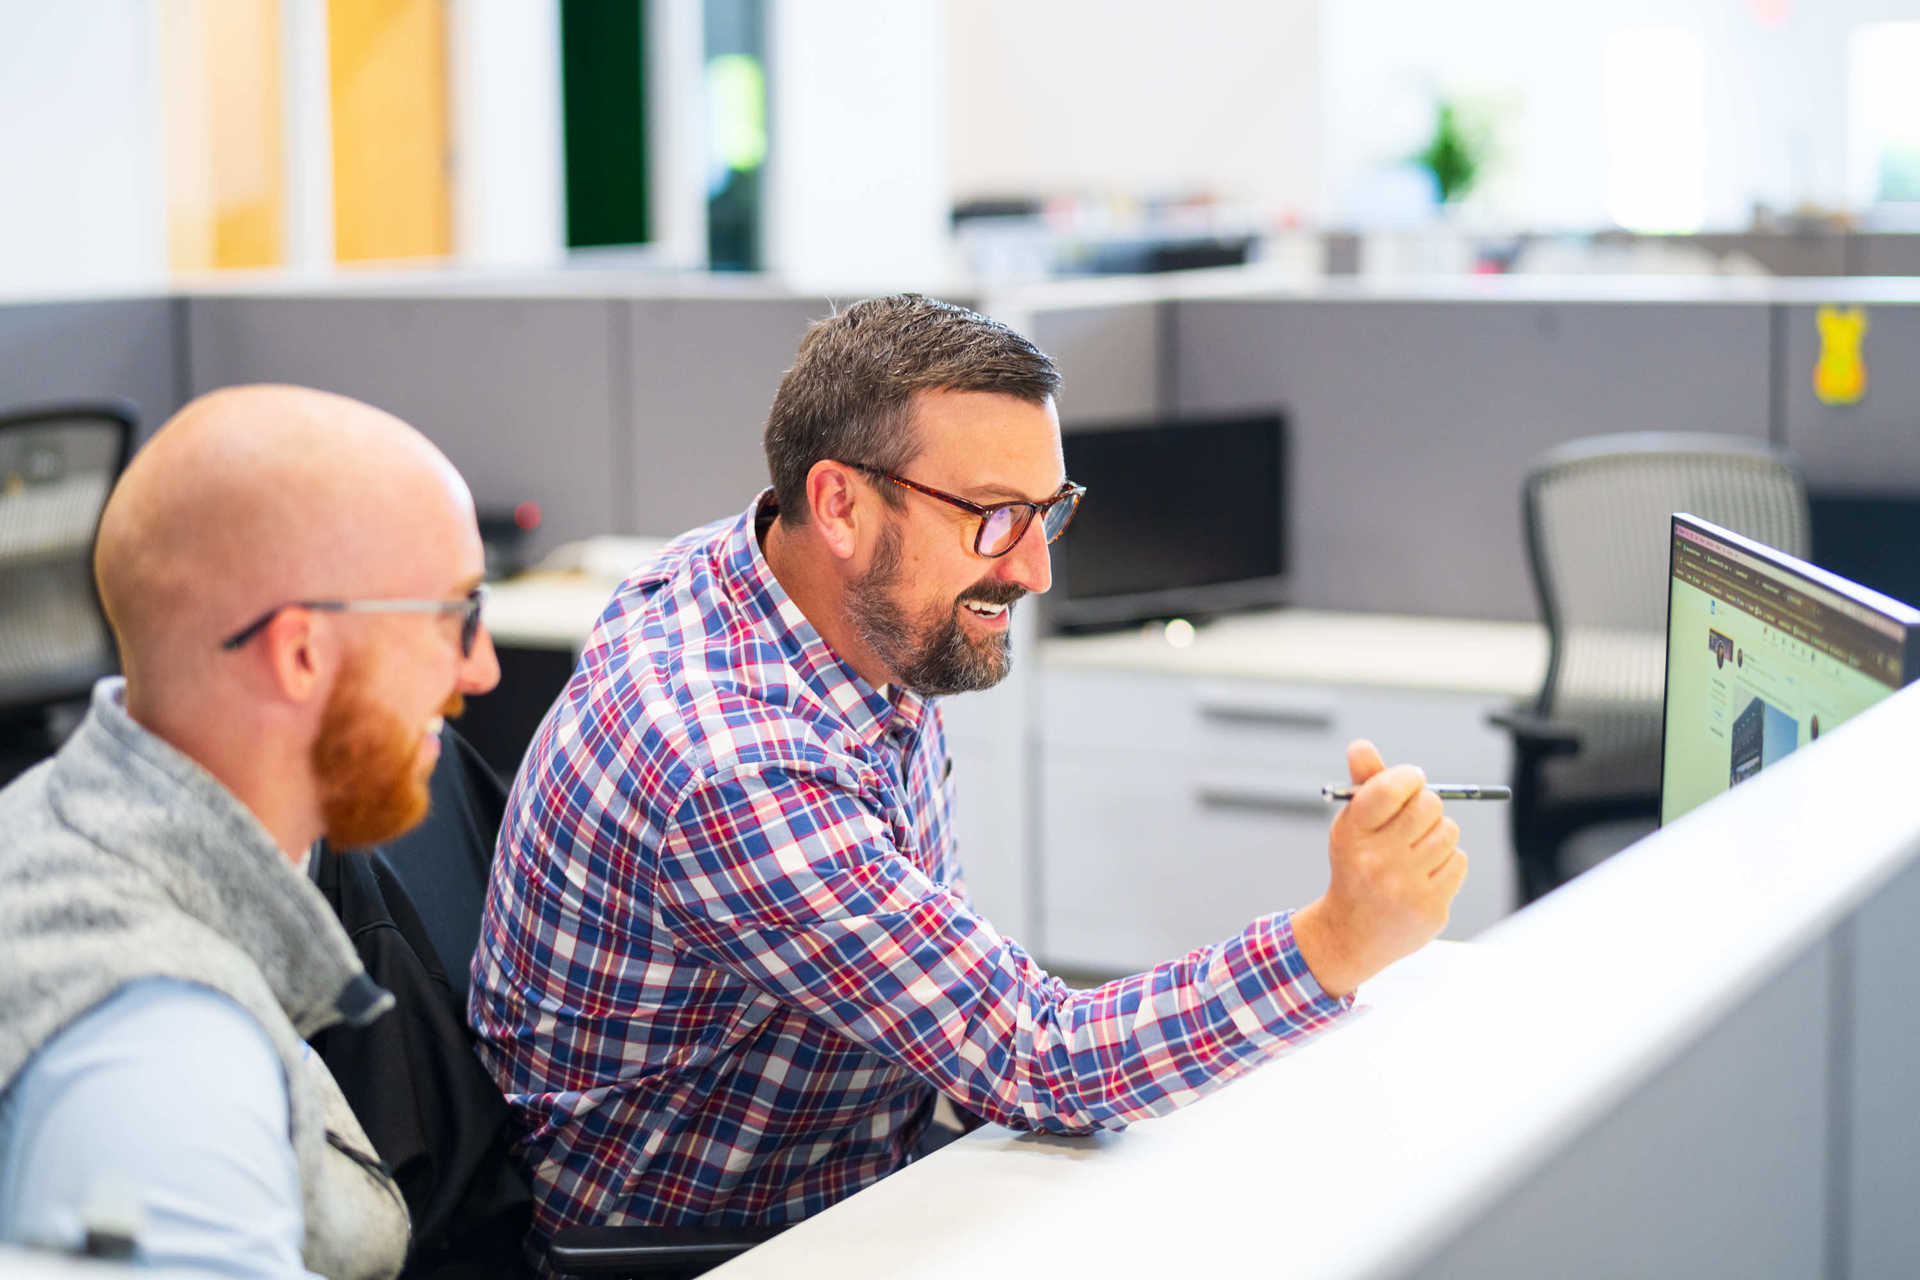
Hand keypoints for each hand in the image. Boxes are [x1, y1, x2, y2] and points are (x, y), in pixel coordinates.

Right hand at [1291, 740, 1468, 998]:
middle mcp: (1376, 860)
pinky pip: (1458, 861)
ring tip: (1416, 852)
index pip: (1392, 787)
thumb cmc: (1356, 866)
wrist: (1351, 933)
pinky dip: (1448, 863)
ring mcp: (1404, 886)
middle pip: (1428, 805)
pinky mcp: (1430, 906)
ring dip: (1438, 836)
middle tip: (1415, 818)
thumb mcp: (1352, 825)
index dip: (1409, 777)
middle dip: (1427, 806)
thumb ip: (1364, 784)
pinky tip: (1426, 875)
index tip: (1411, 781)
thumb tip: (1360, 745)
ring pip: (1448, 832)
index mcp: (1352, 833)